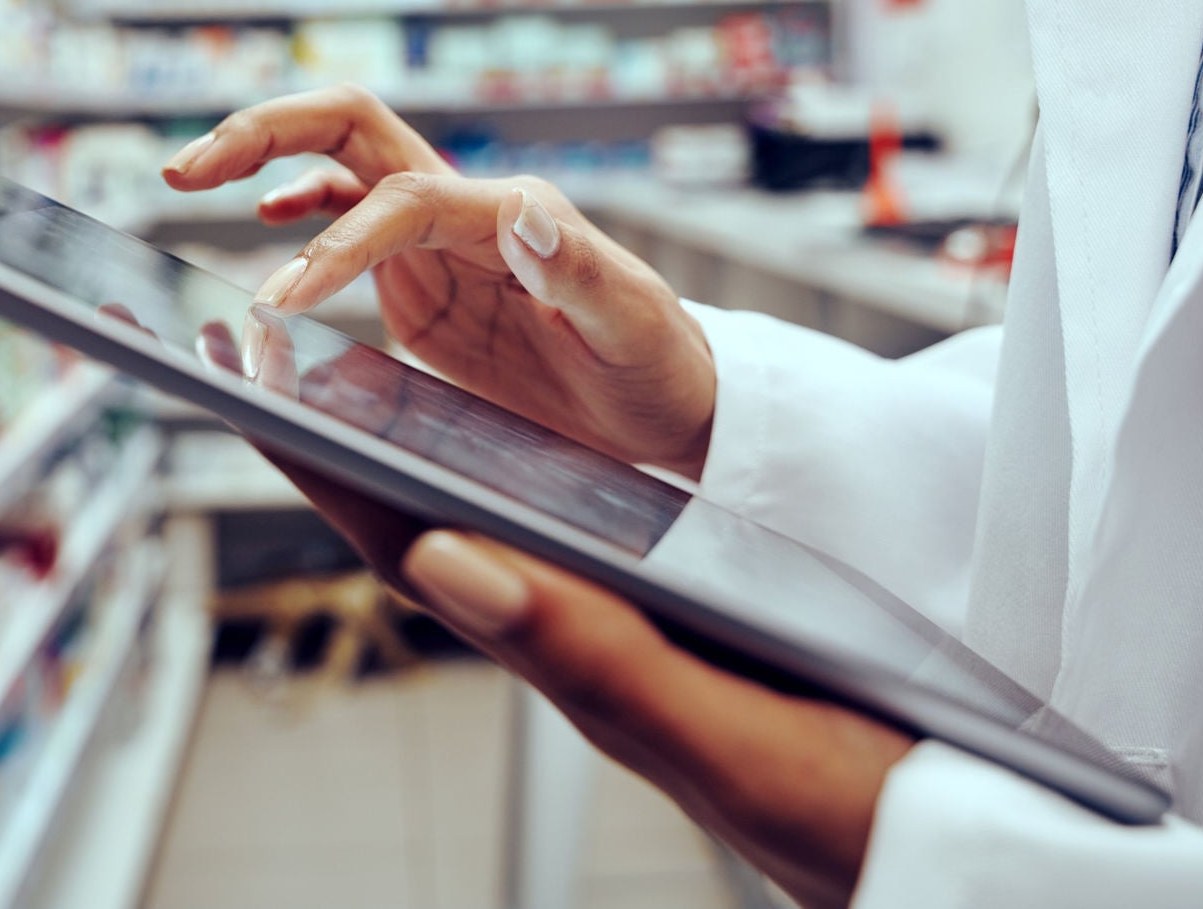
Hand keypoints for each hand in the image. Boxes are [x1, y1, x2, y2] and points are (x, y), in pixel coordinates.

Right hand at [162, 85, 716, 475]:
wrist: (672, 402)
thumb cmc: (660, 367)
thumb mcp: (634, 328)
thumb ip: (581, 271)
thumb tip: (524, 207)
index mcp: (509, 213)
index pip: (399, 198)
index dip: (334, 241)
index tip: (281, 298)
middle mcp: (468, 211)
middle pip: (353, 128)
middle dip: (267, 133)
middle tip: (187, 169)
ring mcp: (442, 241)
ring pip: (341, 165)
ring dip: (266, 158)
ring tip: (188, 179)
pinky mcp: (427, 278)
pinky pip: (351, 218)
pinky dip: (300, 207)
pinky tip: (263, 222)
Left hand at [190, 397, 912, 908]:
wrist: (953, 847)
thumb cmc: (849, 808)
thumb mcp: (730, 731)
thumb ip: (597, 657)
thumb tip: (447, 559)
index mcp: (578, 662)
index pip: (420, 548)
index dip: (326, 465)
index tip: (249, 380)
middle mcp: (584, 648)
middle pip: (433, 531)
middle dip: (341, 445)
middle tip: (268, 354)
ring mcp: (628, 643)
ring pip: (493, 534)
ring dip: (413, 456)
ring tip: (349, 384)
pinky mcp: (682, 636)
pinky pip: (567, 545)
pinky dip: (513, 482)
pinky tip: (509, 457)